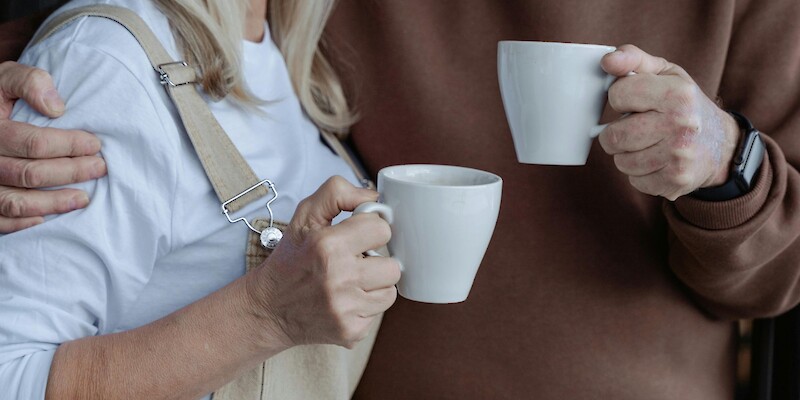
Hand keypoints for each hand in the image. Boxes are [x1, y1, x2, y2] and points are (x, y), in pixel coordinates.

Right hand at [0, 62, 105, 232]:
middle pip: (30, 174)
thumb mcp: (5, 78)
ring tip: (83, 198)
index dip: (69, 145)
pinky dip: (21, 223)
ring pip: (15, 202)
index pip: (33, 143)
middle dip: (71, 172)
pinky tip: (46, 219)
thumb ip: (29, 82)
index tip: (95, 145)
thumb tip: (57, 108)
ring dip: (53, 203)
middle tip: (99, 168)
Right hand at [245, 176, 399, 348]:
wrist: (268, 309)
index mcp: (327, 245)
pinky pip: (378, 314)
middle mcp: (338, 278)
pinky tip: (345, 301)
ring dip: (375, 286)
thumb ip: (338, 193)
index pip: (382, 229)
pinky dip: (365, 307)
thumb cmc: (291, 258)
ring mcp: (345, 308)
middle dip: (377, 262)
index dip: (371, 230)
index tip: (358, 237)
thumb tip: (375, 198)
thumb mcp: (304, 215)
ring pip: (390, 291)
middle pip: (393, 266)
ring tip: (351, 282)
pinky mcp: (350, 331)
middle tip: (355, 262)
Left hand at [597, 45, 739, 200]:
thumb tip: (607, 61)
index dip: (620, 98)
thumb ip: (633, 59)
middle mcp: (680, 125)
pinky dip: (639, 173)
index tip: (634, 101)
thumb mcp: (666, 74)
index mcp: (677, 94)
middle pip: (613, 136)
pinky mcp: (675, 182)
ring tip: (647, 144)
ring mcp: (678, 157)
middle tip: (635, 127)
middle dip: (616, 132)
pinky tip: (656, 160)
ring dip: (627, 154)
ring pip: (621, 161)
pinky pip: (634, 180)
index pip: (618, 95)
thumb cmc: (685, 105)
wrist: (722, 145)